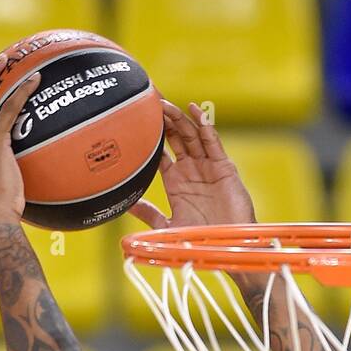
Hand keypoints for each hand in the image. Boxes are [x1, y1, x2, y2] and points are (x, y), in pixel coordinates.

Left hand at [131, 101, 255, 230]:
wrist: (224, 249)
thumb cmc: (198, 242)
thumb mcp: (167, 226)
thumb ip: (148, 213)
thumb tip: (126, 204)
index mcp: (175, 182)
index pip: (160, 151)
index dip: (151, 135)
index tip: (138, 118)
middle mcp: (190, 170)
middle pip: (175, 137)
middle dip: (164, 119)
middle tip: (149, 100)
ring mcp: (207, 167)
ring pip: (191, 135)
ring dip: (179, 118)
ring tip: (165, 103)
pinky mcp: (224, 167)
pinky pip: (213, 142)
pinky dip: (205, 126)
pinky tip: (194, 111)